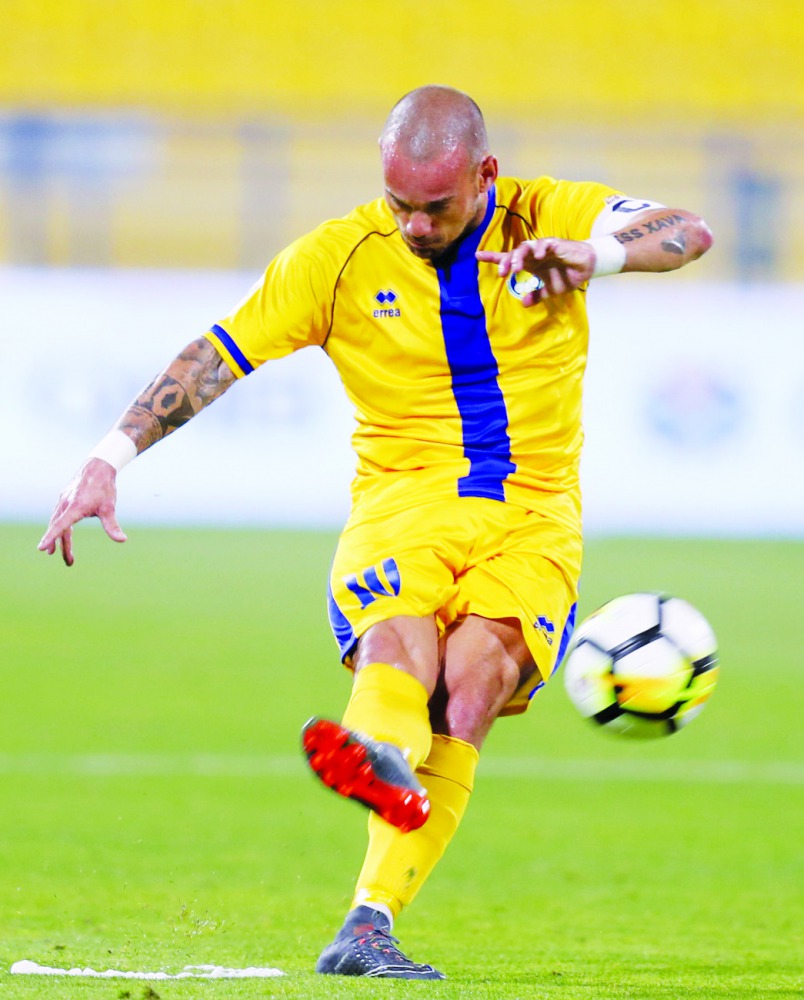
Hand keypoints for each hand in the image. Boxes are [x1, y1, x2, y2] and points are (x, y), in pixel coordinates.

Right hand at [38, 458, 126, 566]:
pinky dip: (59, 527)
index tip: (41, 548)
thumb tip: (123, 540)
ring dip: (59, 539)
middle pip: (60, 529)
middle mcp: (65, 504)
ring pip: (58, 523)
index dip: (51, 538)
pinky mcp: (64, 499)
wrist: (98, 467)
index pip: (60, 526)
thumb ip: (112, 525)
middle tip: (70, 563)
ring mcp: (63, 501)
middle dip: (62, 547)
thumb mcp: (109, 508)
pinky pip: (58, 516)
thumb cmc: (104, 488)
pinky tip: (63, 534)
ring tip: (59, 553)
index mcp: (74, 507)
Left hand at [476, 238, 595, 305]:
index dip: (493, 257)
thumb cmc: (566, 275)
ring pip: (526, 246)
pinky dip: (539, 248)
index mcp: (529, 263)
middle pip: (514, 252)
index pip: (508, 258)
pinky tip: (536, 256)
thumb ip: (537, 295)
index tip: (478, 255)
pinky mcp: (556, 244)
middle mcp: (533, 254)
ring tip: (516, 268)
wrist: (587, 267)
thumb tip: (523, 304)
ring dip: (519, 256)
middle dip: (506, 261)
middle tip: (501, 274)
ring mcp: (543, 248)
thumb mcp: (550, 290)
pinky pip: (544, 244)